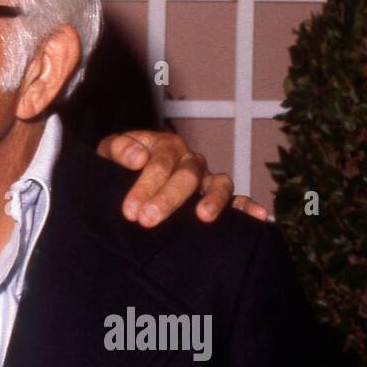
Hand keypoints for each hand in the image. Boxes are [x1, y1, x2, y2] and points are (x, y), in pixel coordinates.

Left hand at [96, 129, 270, 227]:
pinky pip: (239, 200)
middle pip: (186, 176)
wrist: (127, 175)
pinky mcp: (220, 196)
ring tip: (203, 217)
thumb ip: (118, 149)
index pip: (159, 163)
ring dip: (213, 199)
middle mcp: (190, 160)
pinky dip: (248, 207)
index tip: (130, 210)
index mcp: (165, 146)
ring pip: (218, 183)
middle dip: (167, 199)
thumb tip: (137, 158)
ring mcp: (207, 178)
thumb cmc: (119, 165)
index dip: (145, 185)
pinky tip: (258, 217)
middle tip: (147, 220)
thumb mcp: (108, 153)